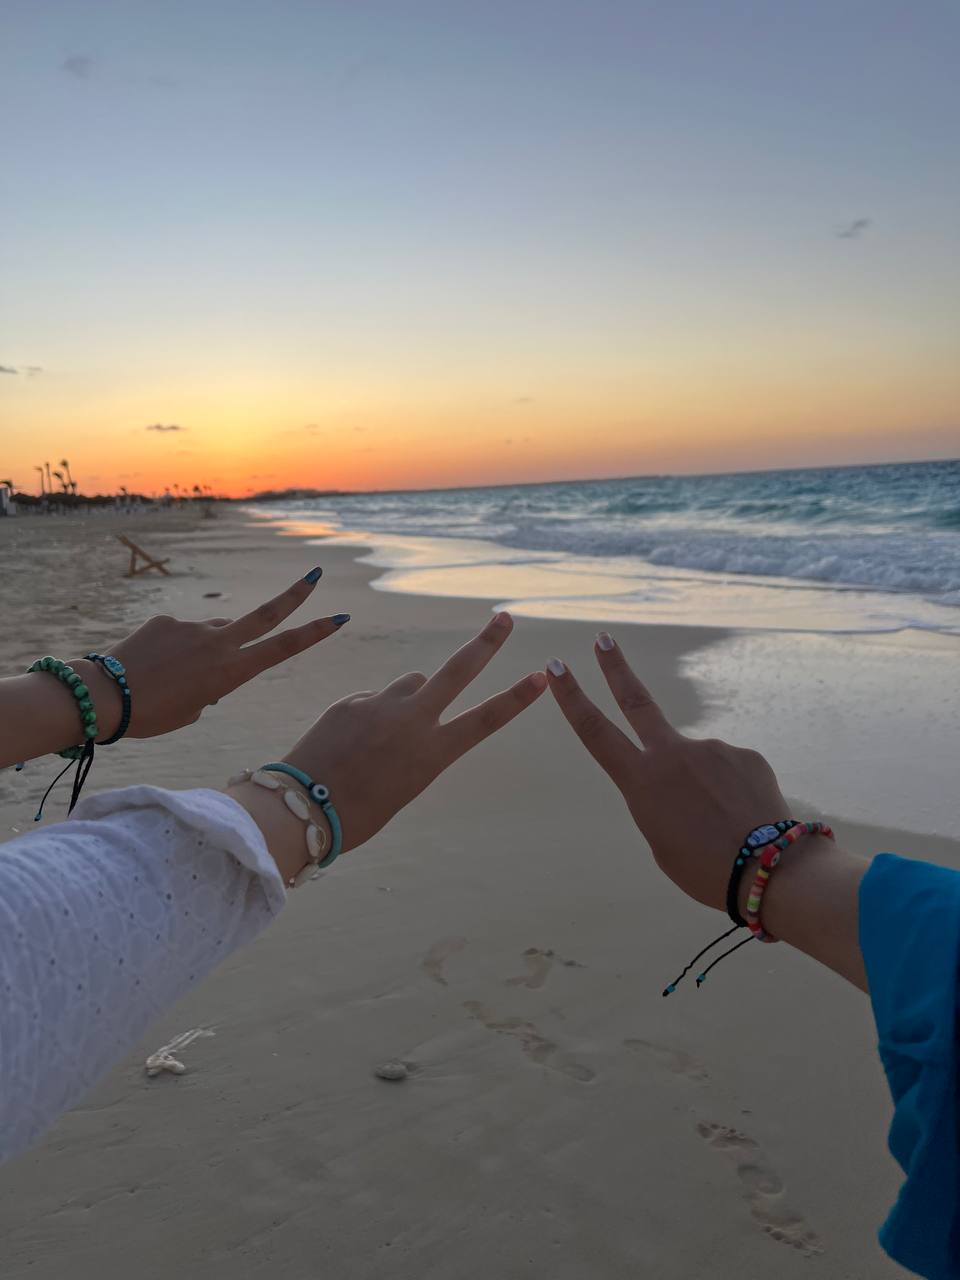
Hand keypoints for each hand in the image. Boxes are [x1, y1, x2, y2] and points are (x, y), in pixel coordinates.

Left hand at [75, 570, 346, 740]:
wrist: (107, 697)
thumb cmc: (153, 715)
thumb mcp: (194, 709)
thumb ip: (211, 682)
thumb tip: (210, 657)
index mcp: (230, 673)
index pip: (281, 649)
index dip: (312, 634)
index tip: (337, 618)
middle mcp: (218, 644)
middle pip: (265, 614)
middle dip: (294, 595)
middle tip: (315, 574)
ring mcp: (192, 627)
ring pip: (212, 632)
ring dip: (205, 648)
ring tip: (175, 674)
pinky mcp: (167, 620)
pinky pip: (179, 632)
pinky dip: (172, 648)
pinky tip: (151, 665)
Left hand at [253, 612, 545, 854]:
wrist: (301, 809)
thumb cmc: (358, 813)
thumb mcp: (402, 784)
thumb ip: (414, 742)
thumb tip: (409, 707)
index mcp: (431, 754)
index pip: (486, 720)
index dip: (517, 698)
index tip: (543, 676)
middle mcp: (412, 723)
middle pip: (457, 671)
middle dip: (486, 643)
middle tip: (505, 617)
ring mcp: (380, 706)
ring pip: (408, 684)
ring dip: (407, 698)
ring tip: (380, 737)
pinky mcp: (351, 701)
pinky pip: (371, 700)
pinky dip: (368, 715)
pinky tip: (347, 743)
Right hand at [546, 635, 868, 989]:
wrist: (768, 869)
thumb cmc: (702, 869)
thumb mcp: (661, 841)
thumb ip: (659, 802)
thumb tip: (680, 780)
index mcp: (642, 781)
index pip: (595, 731)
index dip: (572, 698)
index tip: (557, 666)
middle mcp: (673, 754)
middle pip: (637, 701)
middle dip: (616, 668)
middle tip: (604, 640)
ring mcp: (711, 749)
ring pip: (699, 764)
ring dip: (705, 787)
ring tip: (724, 825)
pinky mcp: (745, 755)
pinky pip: (731, 772)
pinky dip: (733, 793)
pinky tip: (745, 818)